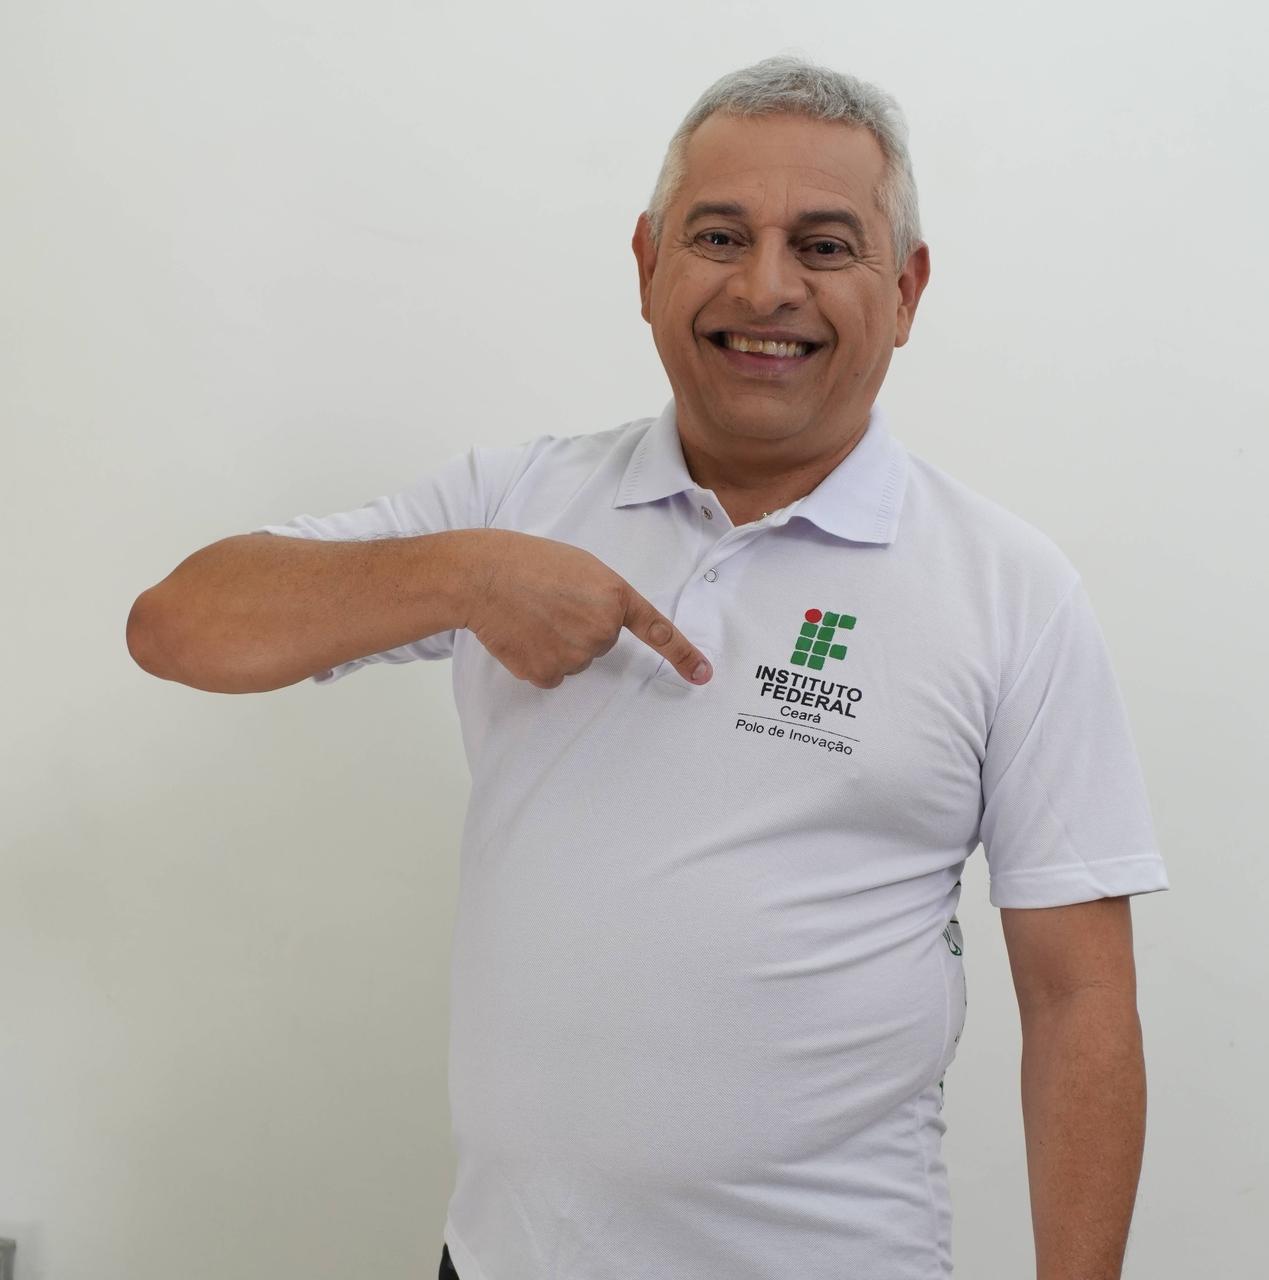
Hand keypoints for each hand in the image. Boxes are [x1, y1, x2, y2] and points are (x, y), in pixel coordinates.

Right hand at [463, 530, 712, 688]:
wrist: (482, 576)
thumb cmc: (527, 562)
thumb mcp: (580, 566)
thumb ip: (603, 596)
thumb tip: (601, 626)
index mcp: (614, 596)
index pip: (657, 630)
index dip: (682, 654)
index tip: (702, 674)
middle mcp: (602, 630)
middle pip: (601, 643)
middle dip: (579, 627)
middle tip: (550, 602)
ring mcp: (576, 655)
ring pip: (575, 659)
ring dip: (556, 643)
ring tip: (531, 614)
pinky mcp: (548, 673)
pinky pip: (552, 674)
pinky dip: (537, 660)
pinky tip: (521, 636)